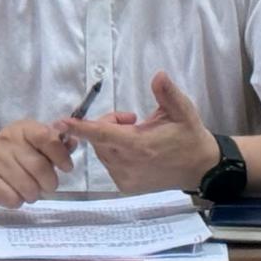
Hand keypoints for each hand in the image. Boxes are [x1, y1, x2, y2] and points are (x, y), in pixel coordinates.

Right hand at [0, 120, 73, 208]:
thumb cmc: (9, 156)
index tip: (66, 167)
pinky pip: (12, 198)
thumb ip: (53, 144)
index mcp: (22, 129)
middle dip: (49, 183)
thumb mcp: (30, 144)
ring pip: (27, 186)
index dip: (60, 155)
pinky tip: (14, 195)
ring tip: (30, 191)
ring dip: (33, 194)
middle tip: (48, 186)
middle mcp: (7, 141)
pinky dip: (17, 201)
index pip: (47, 137)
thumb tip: (74, 142)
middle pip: (39, 167)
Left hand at [57, 72, 219, 192]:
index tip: (60, 122)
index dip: (80, 128)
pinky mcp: (127, 185)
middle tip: (131, 118)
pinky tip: (136, 150)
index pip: (102, 134)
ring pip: (103, 152)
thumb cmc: (189, 136)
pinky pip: (110, 164)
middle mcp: (128, 164)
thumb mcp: (183, 110)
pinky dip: (115, 153)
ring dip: (111, 139)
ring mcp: (126, 178)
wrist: (200, 168)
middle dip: (108, 124)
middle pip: (100, 140)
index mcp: (139, 145)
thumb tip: (158, 75)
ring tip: (137, 132)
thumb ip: (167, 92)